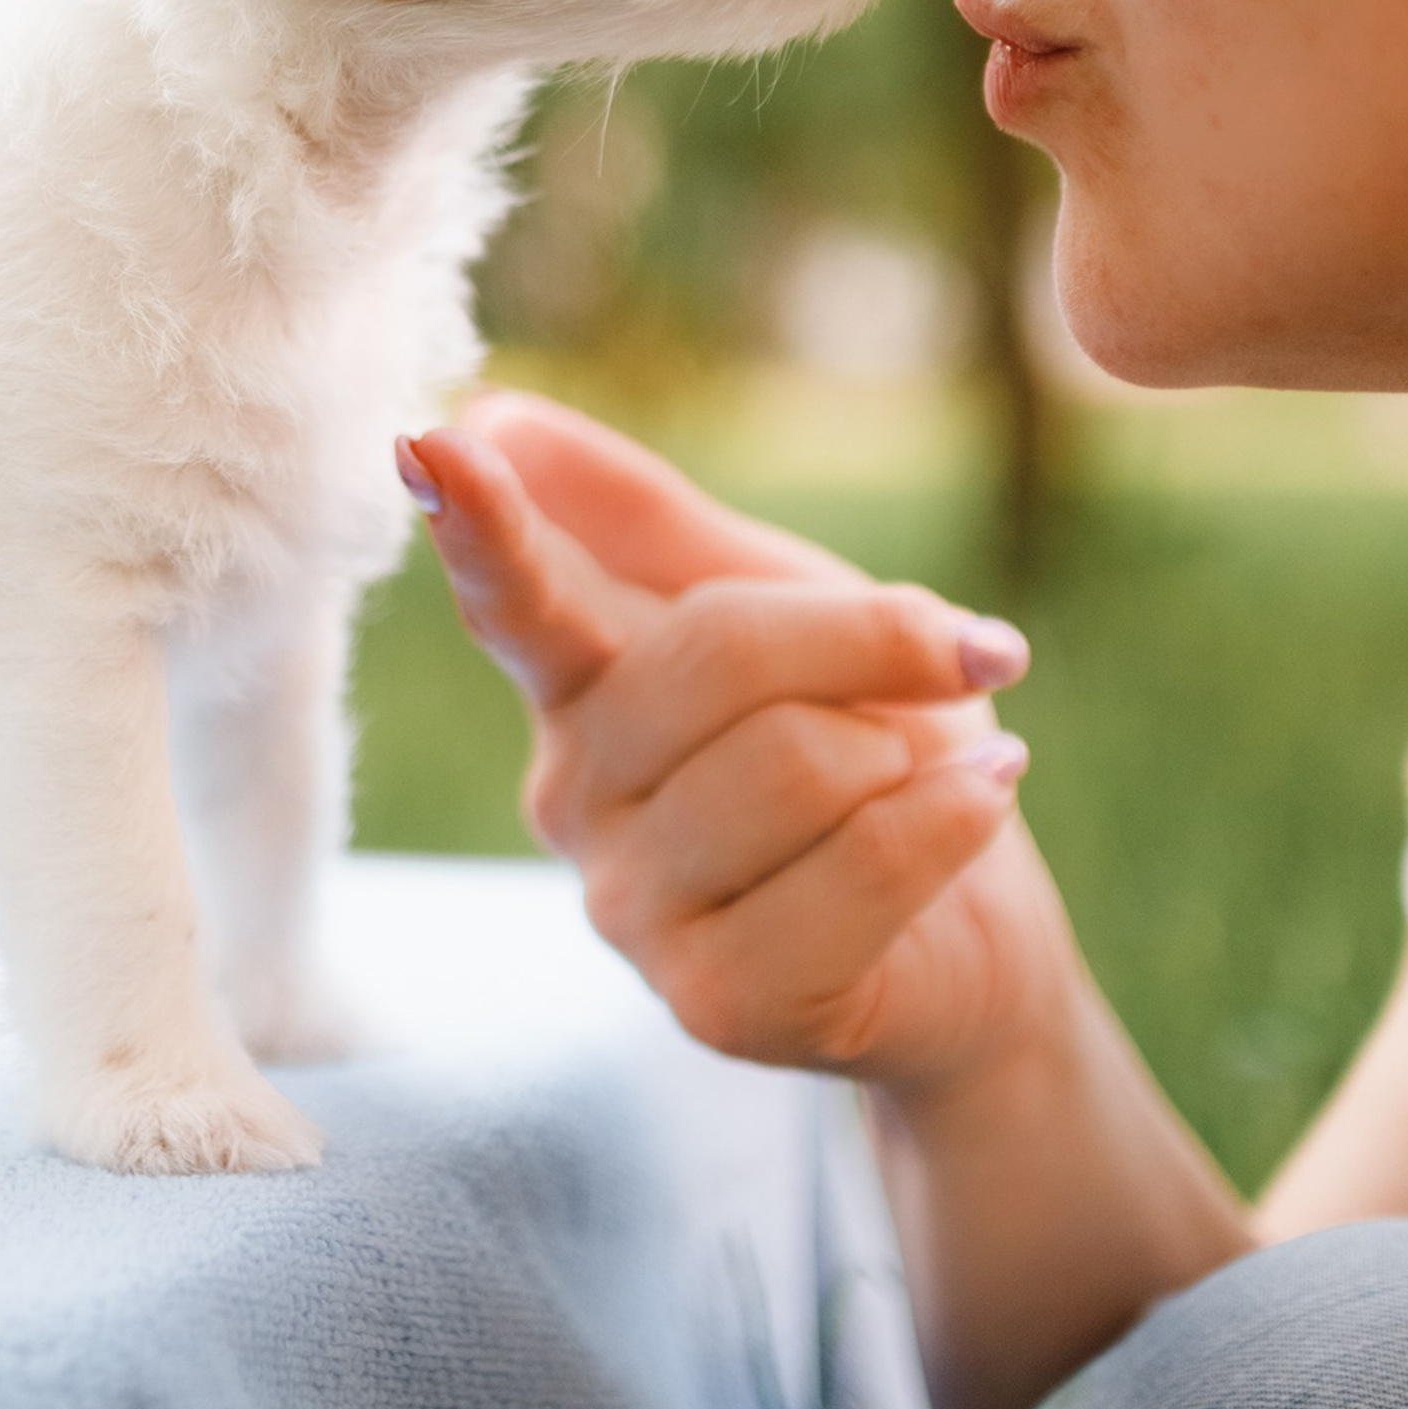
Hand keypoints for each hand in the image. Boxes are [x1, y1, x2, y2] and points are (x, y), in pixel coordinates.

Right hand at [399, 391, 1082, 1093]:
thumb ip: (638, 513)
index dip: (476, 522)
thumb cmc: (862, 738)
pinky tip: (976, 807)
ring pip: (798, 760)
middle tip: (962, 651)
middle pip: (716, 651)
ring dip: (915, 746)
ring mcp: (627, 906)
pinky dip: (953, 815)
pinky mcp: (714, 1001)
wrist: (977, 933)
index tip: (430, 443)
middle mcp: (570, 791)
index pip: (513, 593)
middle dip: (870, 640)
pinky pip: (863, 860)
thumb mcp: (770, 592)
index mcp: (576, 679)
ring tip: (932, 772)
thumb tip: (489, 406)